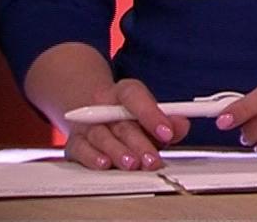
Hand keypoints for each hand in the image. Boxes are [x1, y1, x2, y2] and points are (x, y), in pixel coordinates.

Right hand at [63, 78, 186, 170]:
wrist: (90, 109)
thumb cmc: (126, 115)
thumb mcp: (148, 112)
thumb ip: (168, 120)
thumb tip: (181, 126)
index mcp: (123, 92)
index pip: (135, 97)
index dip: (151, 114)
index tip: (167, 132)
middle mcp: (102, 105)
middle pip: (121, 123)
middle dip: (139, 143)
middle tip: (152, 160)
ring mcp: (87, 124)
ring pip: (101, 136)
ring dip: (118, 152)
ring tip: (132, 164)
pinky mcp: (75, 142)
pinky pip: (80, 149)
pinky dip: (92, 157)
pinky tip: (104, 164)